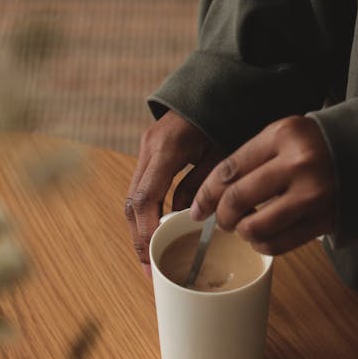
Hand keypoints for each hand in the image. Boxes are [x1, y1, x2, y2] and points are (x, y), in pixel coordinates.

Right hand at [125, 111, 222, 270]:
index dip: (145, 232)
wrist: (217, 90)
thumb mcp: (221, 155)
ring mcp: (146, 148)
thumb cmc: (226, 120)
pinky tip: (157, 232)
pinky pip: (142, 187)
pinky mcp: (150, 151)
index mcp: (166, 149)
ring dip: (140, 228)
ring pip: (133, 196)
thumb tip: (186, 219)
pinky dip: (147, 212)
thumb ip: (201, 188)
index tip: (151, 258)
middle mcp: (148, 148)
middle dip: (138, 238)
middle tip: (149, 268)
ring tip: (151, 257)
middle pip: (132, 202)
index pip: (145, 199)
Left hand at [190, 116, 335, 255]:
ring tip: (245, 227)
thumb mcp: (286, 136)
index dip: (207, 193)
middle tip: (221, 221)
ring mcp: (313, 193)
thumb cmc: (318, 145)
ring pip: (255, 226)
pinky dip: (263, 244)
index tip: (197, 208)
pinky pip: (279, 243)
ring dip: (243, 232)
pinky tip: (263, 237)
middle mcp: (298, 163)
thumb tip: (213, 195)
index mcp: (283, 135)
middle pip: (238, 198)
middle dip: (221, 216)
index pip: (230, 169)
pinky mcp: (324, 219)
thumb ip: (253, 158)